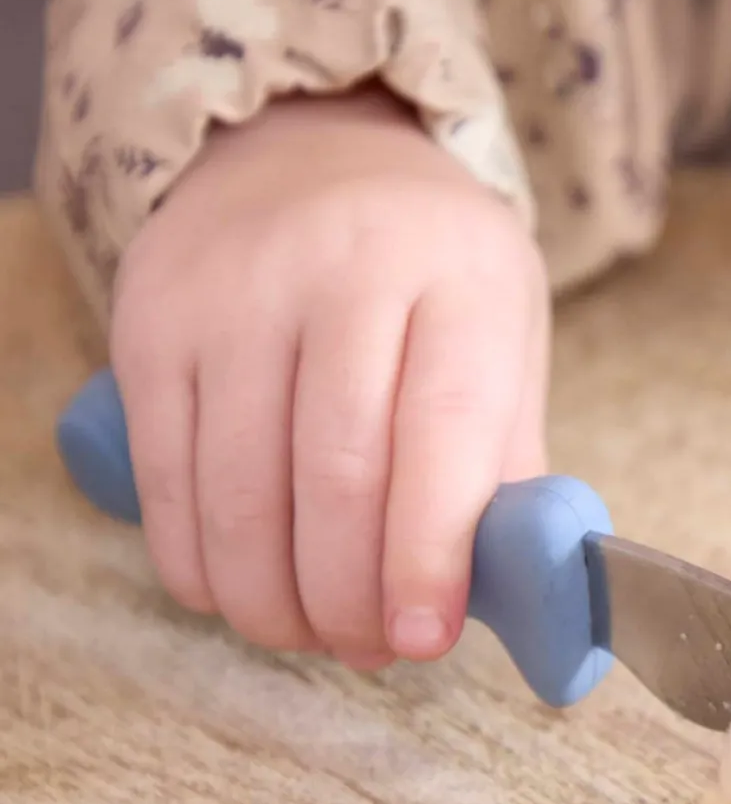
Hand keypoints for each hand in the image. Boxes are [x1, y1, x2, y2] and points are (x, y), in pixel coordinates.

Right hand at [111, 88, 548, 670]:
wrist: (303, 153)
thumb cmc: (427, 276)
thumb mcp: (502, 338)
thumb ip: (505, 465)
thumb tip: (507, 598)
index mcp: (457, 276)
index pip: (443, 434)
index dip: (429, 555)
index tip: (423, 639)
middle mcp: (341, 268)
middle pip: (335, 476)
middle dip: (348, 599)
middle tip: (367, 649)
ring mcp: (234, 293)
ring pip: (241, 491)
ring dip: (270, 599)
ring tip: (305, 632)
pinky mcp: (151, 324)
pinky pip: (166, 477)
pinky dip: (197, 563)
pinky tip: (234, 593)